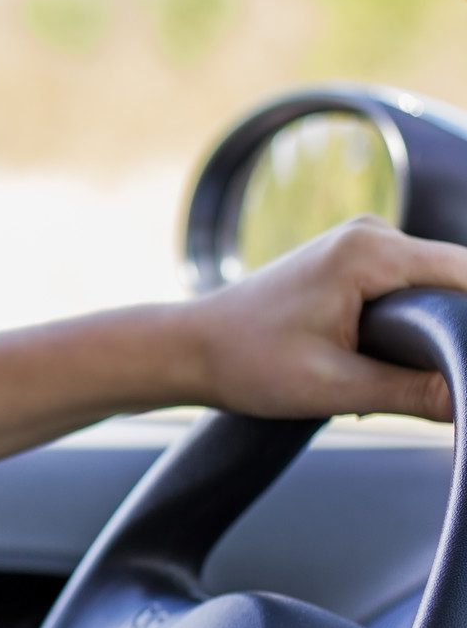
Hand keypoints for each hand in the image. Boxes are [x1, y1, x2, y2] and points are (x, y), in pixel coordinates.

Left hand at [184, 216, 463, 421]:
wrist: (188, 349)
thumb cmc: (245, 362)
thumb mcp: (333, 387)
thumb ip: (412, 393)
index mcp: (371, 250)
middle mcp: (372, 234)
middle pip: (455, 282)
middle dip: (457, 332)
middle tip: (439, 387)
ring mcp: (363, 245)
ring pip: (433, 290)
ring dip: (431, 335)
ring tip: (388, 378)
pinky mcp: (354, 265)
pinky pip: (406, 292)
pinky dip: (406, 330)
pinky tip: (378, 367)